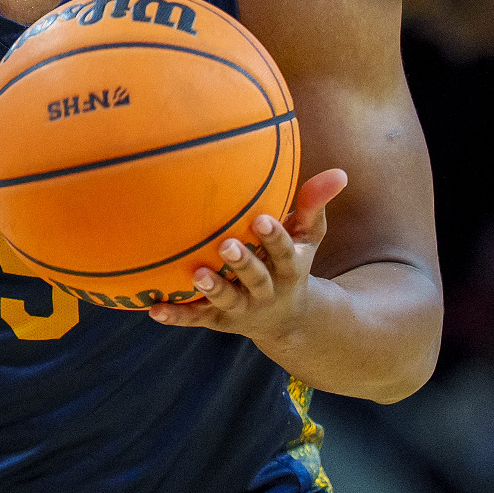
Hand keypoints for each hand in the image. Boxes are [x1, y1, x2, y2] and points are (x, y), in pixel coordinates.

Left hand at [148, 168, 347, 342]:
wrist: (287, 319)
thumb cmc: (289, 262)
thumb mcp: (308, 237)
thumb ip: (314, 205)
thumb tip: (339, 172)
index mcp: (289, 269)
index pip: (285, 253)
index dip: (275, 238)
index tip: (261, 220)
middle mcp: (267, 291)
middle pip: (256, 279)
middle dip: (243, 264)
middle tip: (225, 245)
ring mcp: (242, 308)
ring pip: (227, 301)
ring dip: (213, 290)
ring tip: (197, 275)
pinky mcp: (218, 320)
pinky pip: (196, 318)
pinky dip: (177, 316)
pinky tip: (154, 310)